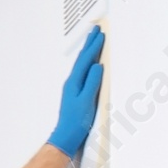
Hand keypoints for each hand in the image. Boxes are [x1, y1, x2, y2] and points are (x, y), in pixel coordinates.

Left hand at [48, 26, 105, 157]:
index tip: (101, 34)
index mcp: (74, 81)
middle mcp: (72, 82)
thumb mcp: (86, 101)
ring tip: (92, 42)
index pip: (86, 59)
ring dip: (88, 51)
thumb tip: (97, 66)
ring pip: (81, 64)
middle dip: (89, 43)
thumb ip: (92, 82)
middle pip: (82, 58)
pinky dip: (87, 63)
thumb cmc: (75, 122)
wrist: (66, 137)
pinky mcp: (75, 94)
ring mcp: (72, 87)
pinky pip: (82, 72)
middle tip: (95, 30)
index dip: (94, 46)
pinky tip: (89, 64)